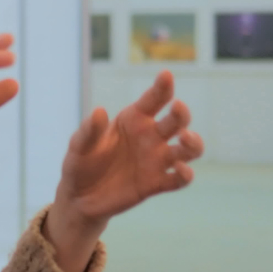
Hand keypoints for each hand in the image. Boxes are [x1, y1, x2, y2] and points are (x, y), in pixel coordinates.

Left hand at [56, 69, 204, 226]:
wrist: (79, 196)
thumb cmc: (80, 162)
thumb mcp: (79, 146)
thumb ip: (89, 130)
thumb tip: (99, 111)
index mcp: (132, 120)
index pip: (153, 99)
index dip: (162, 87)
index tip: (166, 75)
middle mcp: (149, 137)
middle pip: (176, 121)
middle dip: (181, 114)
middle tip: (177, 108)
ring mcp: (156, 161)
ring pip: (188, 149)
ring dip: (193, 143)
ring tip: (184, 138)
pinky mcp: (156, 184)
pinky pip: (179, 179)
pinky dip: (185, 175)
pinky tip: (180, 169)